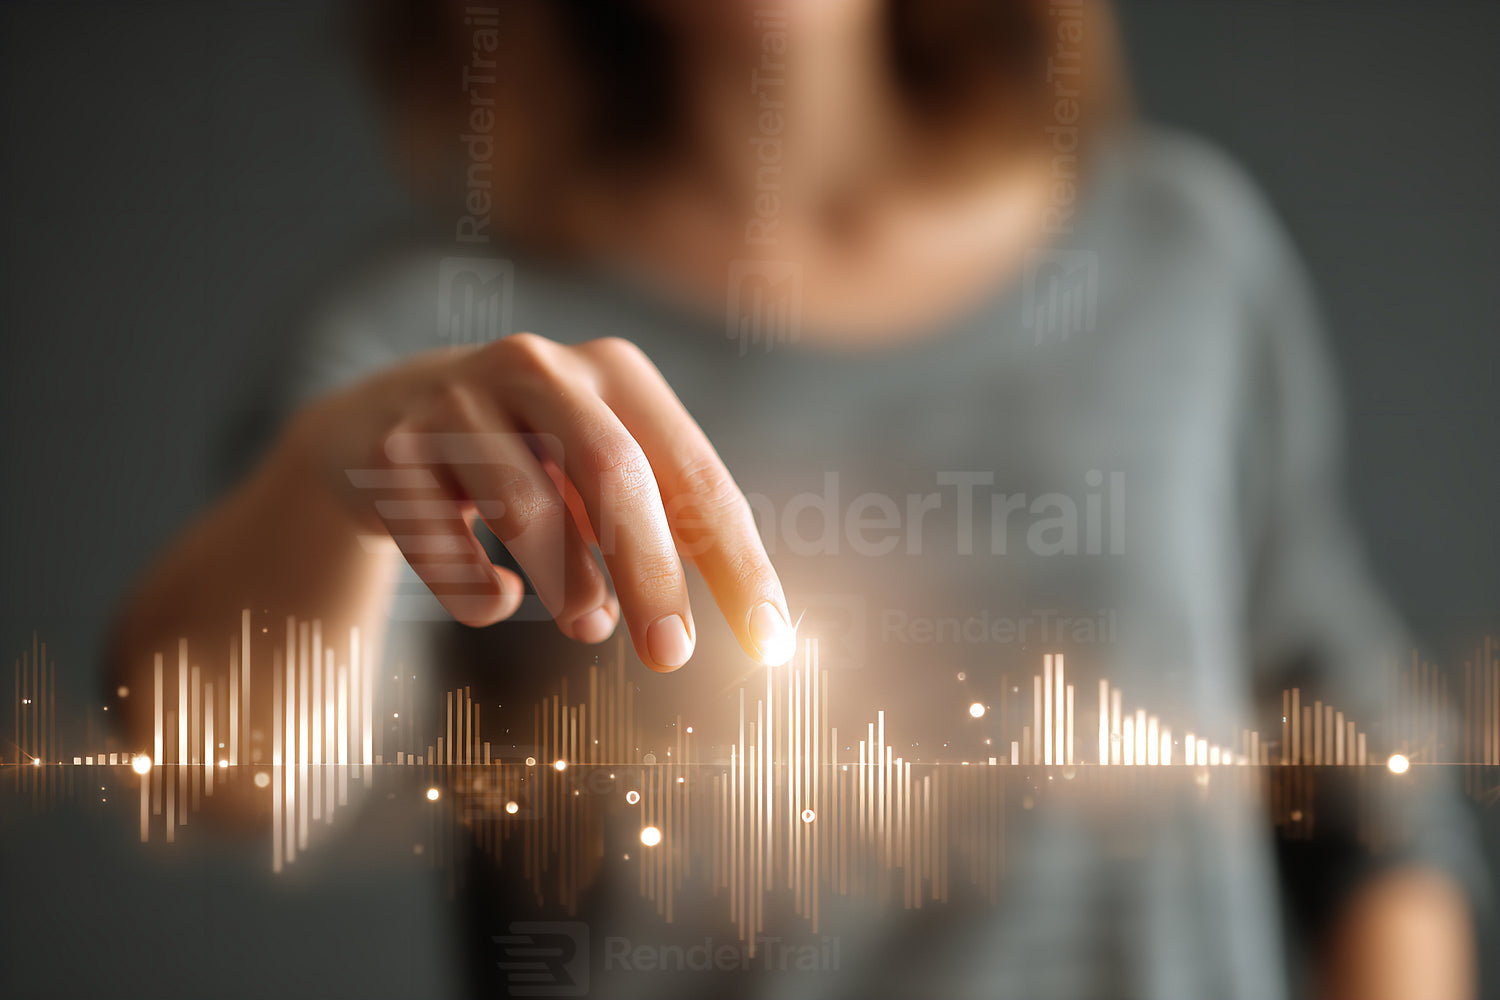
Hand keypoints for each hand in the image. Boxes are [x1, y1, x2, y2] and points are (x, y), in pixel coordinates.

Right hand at [283, 333, 795, 670]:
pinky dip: (483, 595)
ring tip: (585, 622)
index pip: (695, 475)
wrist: (380, 422)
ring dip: (566, 587)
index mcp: (615, 372)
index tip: (770, 643)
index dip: (737, 562)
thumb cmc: (530, 461)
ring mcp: (456, 402)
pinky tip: (501, 594)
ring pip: (526, 510)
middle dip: (652, 576)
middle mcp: (538, 368)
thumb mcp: (598, 476)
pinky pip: (448, 550)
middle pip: (613, 473)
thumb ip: (652, 534)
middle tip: (673, 658)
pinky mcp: (391, 452)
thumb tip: (687, 634)